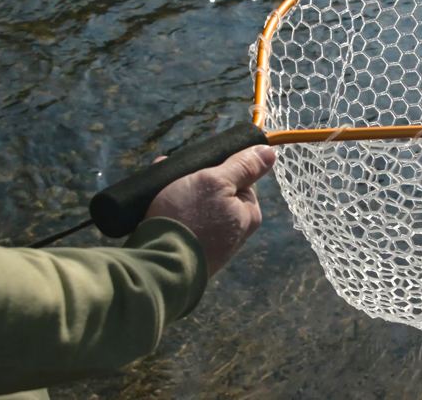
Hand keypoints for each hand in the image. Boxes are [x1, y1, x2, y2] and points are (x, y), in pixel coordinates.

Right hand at [144, 145, 275, 276]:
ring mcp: (211, 247)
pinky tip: (152, 207)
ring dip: (178, 193)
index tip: (196, 164)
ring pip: (196, 209)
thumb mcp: (216, 182)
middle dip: (193, 180)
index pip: (241, 179)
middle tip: (170, 173)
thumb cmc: (189, 219)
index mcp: (247, 215)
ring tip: (157, 187)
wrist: (156, 268)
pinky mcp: (190, 256)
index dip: (218, 167)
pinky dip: (170, 214)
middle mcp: (233, 233)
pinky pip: (183, 226)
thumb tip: (269, 152)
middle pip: (216, 194)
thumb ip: (243, 167)